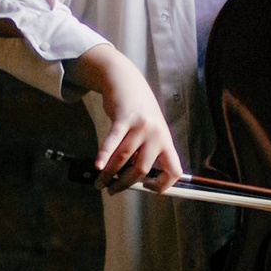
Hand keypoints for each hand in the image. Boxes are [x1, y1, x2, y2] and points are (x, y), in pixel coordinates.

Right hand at [64, 43, 183, 190]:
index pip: (173, 170)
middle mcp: (156, 134)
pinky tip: (97, 165)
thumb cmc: (138, 108)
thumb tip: (135, 180)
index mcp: (166, 140)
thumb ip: (148, 151)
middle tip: (112, 190)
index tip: (146, 187)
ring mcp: (140, 125)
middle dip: (125, 184)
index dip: (162, 185)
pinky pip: (113, 140)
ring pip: (124, 158)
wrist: (126, 80)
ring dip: (109, 174)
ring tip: (100, 182)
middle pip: (141, 169)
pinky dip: (104, 155)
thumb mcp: (152, 128)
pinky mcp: (123, 118)